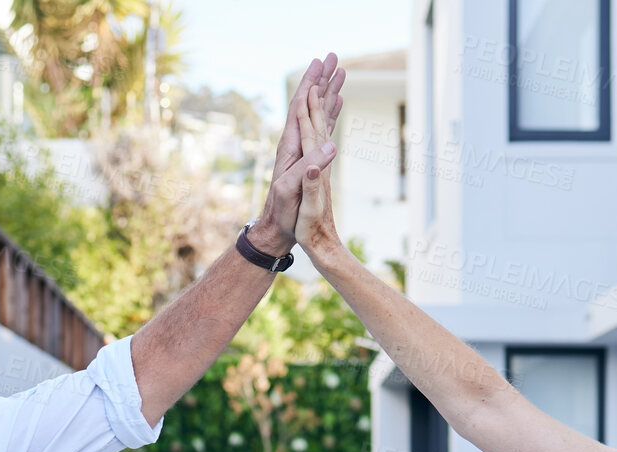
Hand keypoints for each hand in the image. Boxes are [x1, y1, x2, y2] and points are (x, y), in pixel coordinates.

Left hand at [250, 53, 344, 253]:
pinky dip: (331, 112)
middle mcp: (296, 143)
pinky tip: (338, 103)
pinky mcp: (311, 159)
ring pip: (317, 113)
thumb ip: (310, 167)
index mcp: (290, 146)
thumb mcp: (293, 189)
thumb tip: (331, 144)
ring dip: (328, 92)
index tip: (322, 63)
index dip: (311, 84)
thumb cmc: (282, 212)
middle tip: (333, 57)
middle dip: (320, 79)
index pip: (301, 106)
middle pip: (309, 103)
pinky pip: (323, 128)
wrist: (276, 229)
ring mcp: (304, 150)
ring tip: (339, 72)